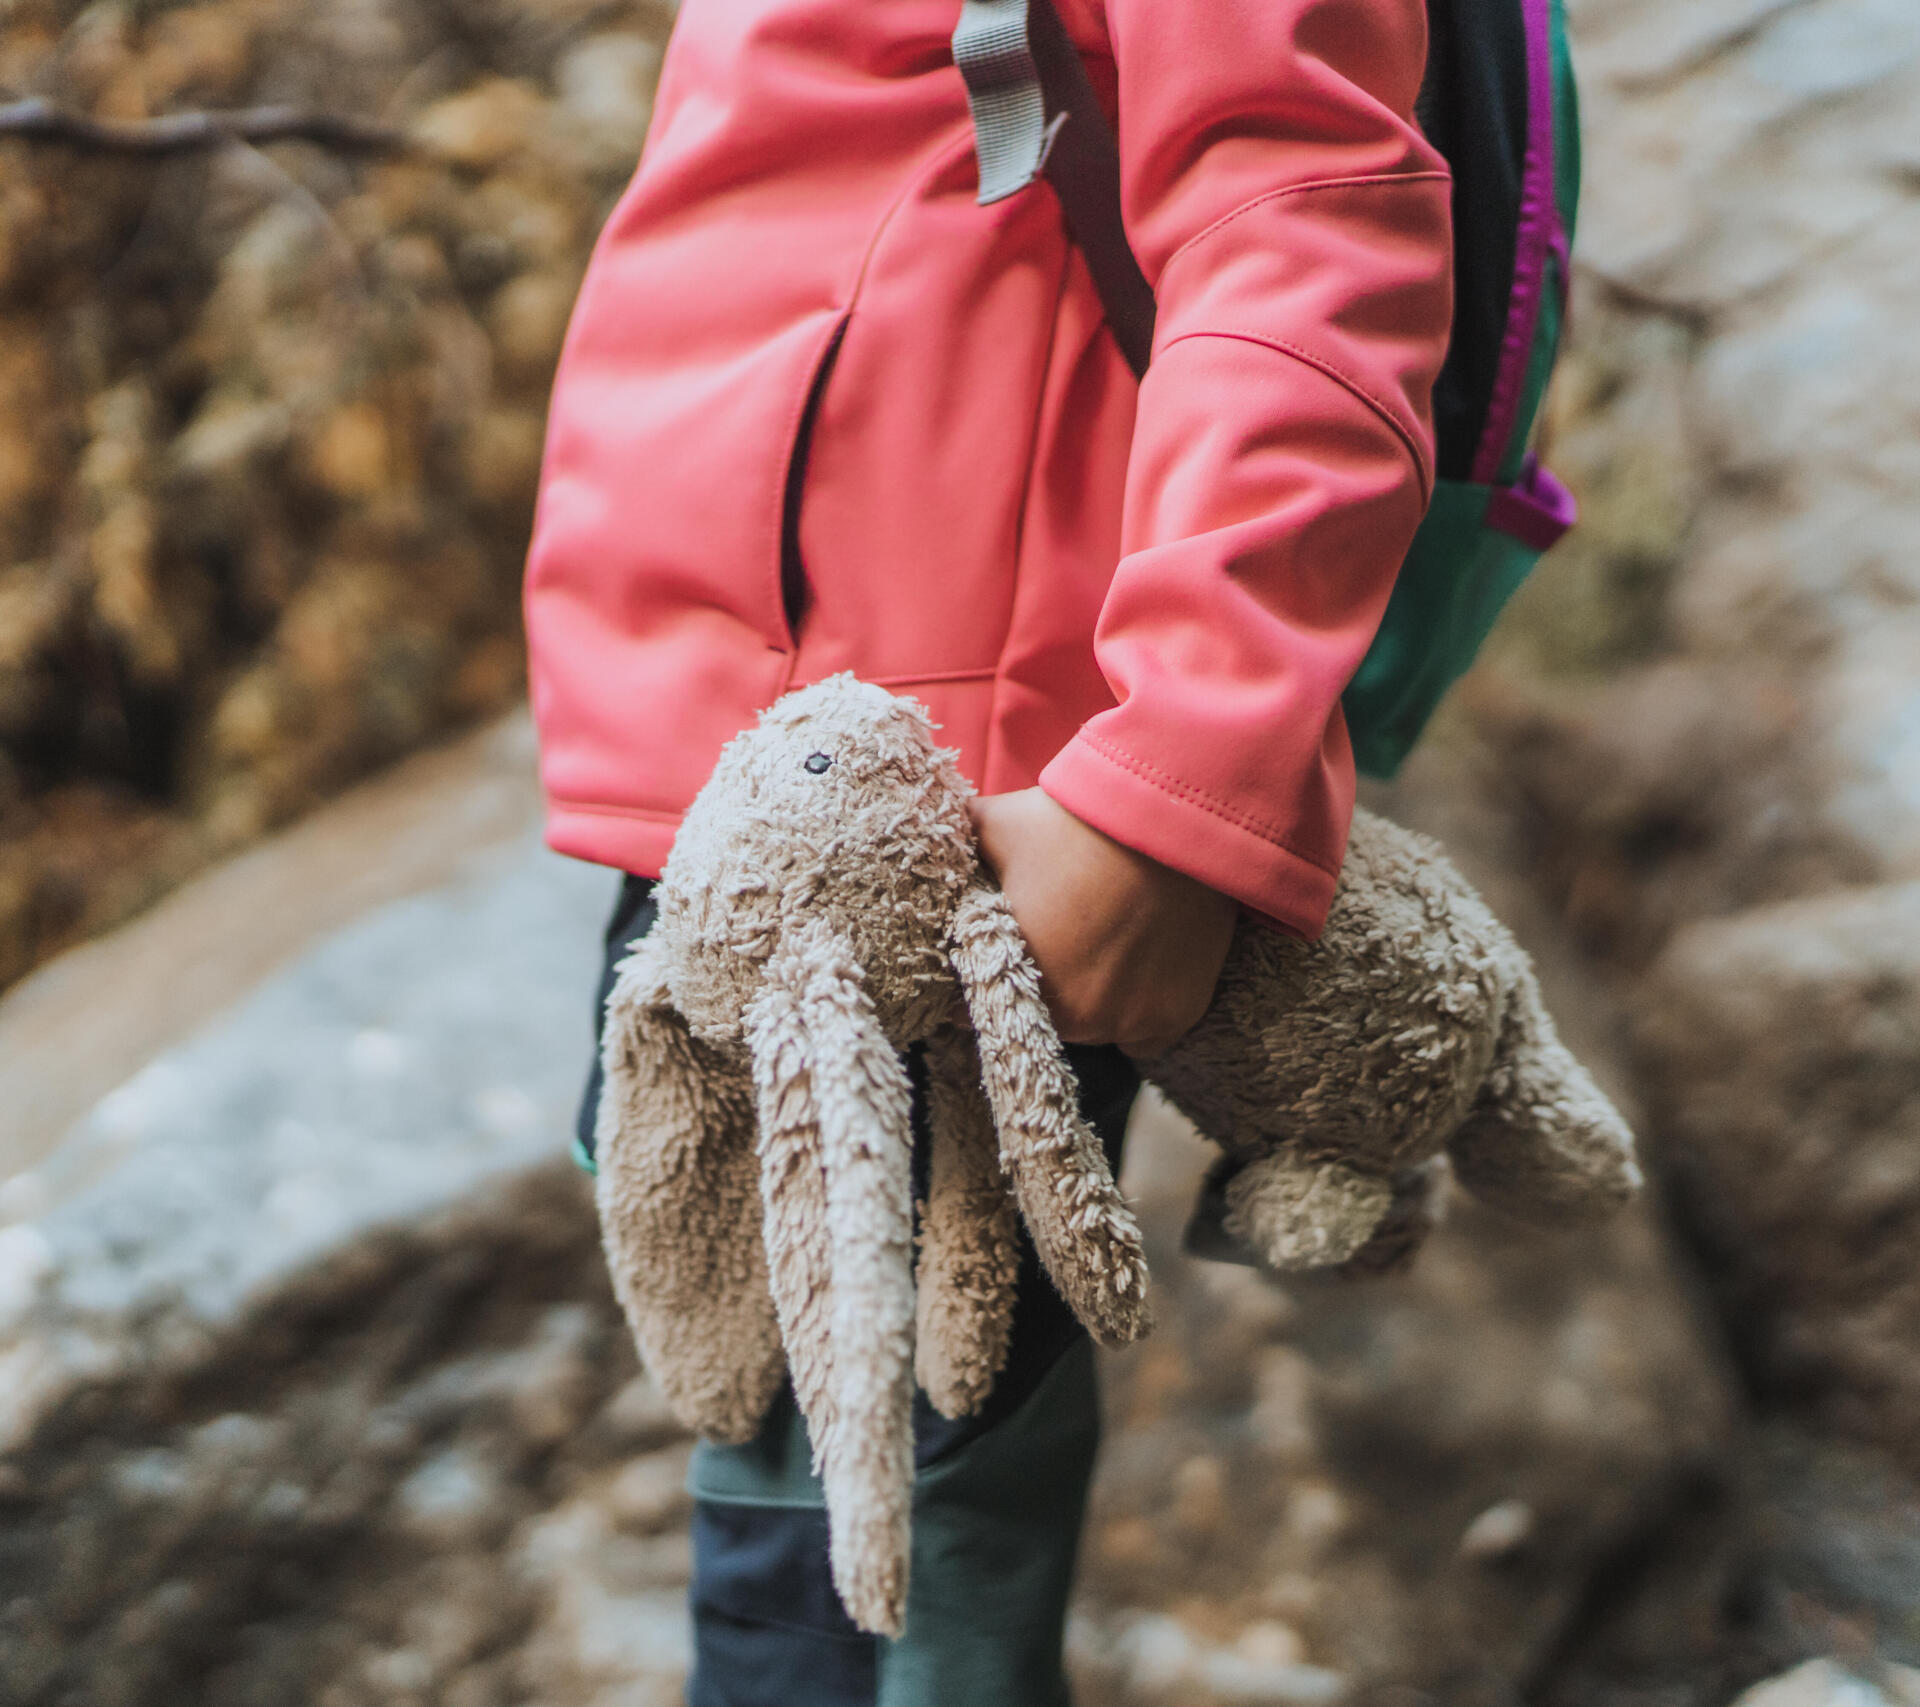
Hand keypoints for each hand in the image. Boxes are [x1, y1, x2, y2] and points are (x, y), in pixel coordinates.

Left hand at [967, 788, 1238, 1055]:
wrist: (1170, 815)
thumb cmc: (1075, 822)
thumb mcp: (994, 826)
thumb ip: (956, 848)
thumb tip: (922, 844)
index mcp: (1022, 983)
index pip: (980, 1007)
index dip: (979, 982)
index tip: (990, 958)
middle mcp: (1078, 1018)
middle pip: (1043, 1019)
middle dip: (1039, 988)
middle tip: (1052, 943)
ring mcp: (1131, 1022)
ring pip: (1093, 1029)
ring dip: (1089, 1002)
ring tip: (1096, 953)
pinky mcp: (1175, 1016)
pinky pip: (1144, 1038)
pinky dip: (1137, 1014)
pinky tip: (1134, 976)